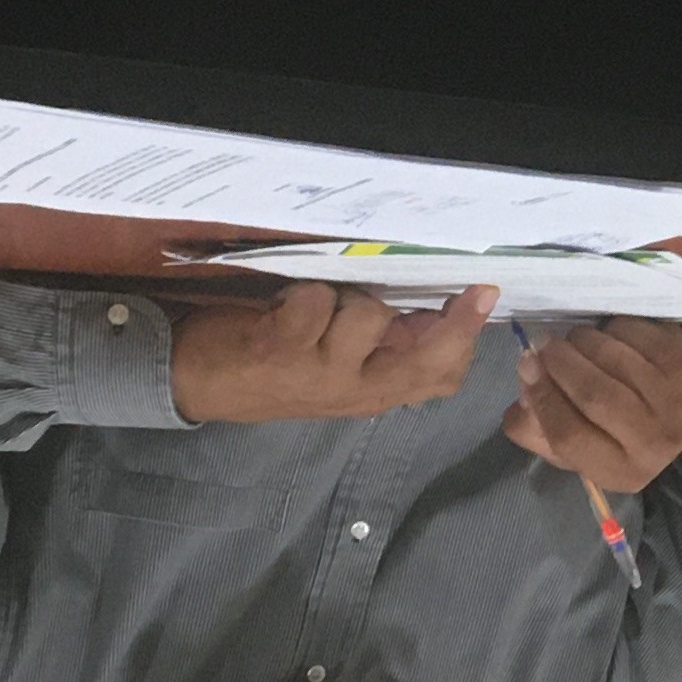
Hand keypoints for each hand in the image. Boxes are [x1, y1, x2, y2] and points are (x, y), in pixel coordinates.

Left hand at [170, 282, 495, 424]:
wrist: (196, 383)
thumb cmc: (273, 368)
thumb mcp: (336, 368)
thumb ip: (383, 348)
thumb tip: (434, 315)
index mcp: (373, 391)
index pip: (440, 374)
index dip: (467, 338)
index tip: (484, 295)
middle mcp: (354, 389)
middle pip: (426, 358)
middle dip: (452, 322)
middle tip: (472, 289)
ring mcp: (320, 373)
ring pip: (368, 313)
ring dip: (346, 296)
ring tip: (319, 306)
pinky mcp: (282, 351)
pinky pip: (316, 300)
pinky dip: (301, 293)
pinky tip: (283, 308)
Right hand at [503, 320, 681, 493]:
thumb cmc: (630, 420)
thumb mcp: (585, 442)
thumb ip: (541, 429)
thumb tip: (524, 392)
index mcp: (621, 472)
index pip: (568, 437)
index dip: (541, 398)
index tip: (525, 366)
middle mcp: (653, 444)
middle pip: (593, 395)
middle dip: (559, 363)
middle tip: (544, 346)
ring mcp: (675, 401)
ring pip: (613, 360)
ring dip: (582, 341)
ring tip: (575, 340)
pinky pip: (634, 334)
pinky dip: (612, 328)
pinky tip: (611, 334)